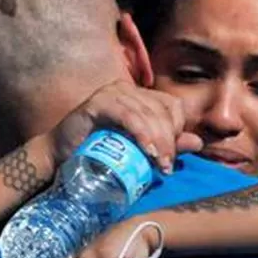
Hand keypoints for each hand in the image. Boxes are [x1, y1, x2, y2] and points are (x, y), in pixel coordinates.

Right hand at [44, 80, 202, 172]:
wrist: (59, 157)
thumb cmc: (95, 153)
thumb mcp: (136, 150)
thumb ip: (166, 144)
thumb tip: (198, 144)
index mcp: (139, 96)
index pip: (172, 106)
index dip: (177, 130)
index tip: (170, 158)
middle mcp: (127, 89)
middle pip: (162, 110)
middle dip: (169, 140)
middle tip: (166, 167)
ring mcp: (112, 93)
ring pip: (147, 113)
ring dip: (158, 141)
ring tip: (159, 165)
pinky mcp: (98, 102)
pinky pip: (128, 115)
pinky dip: (141, 133)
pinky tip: (147, 151)